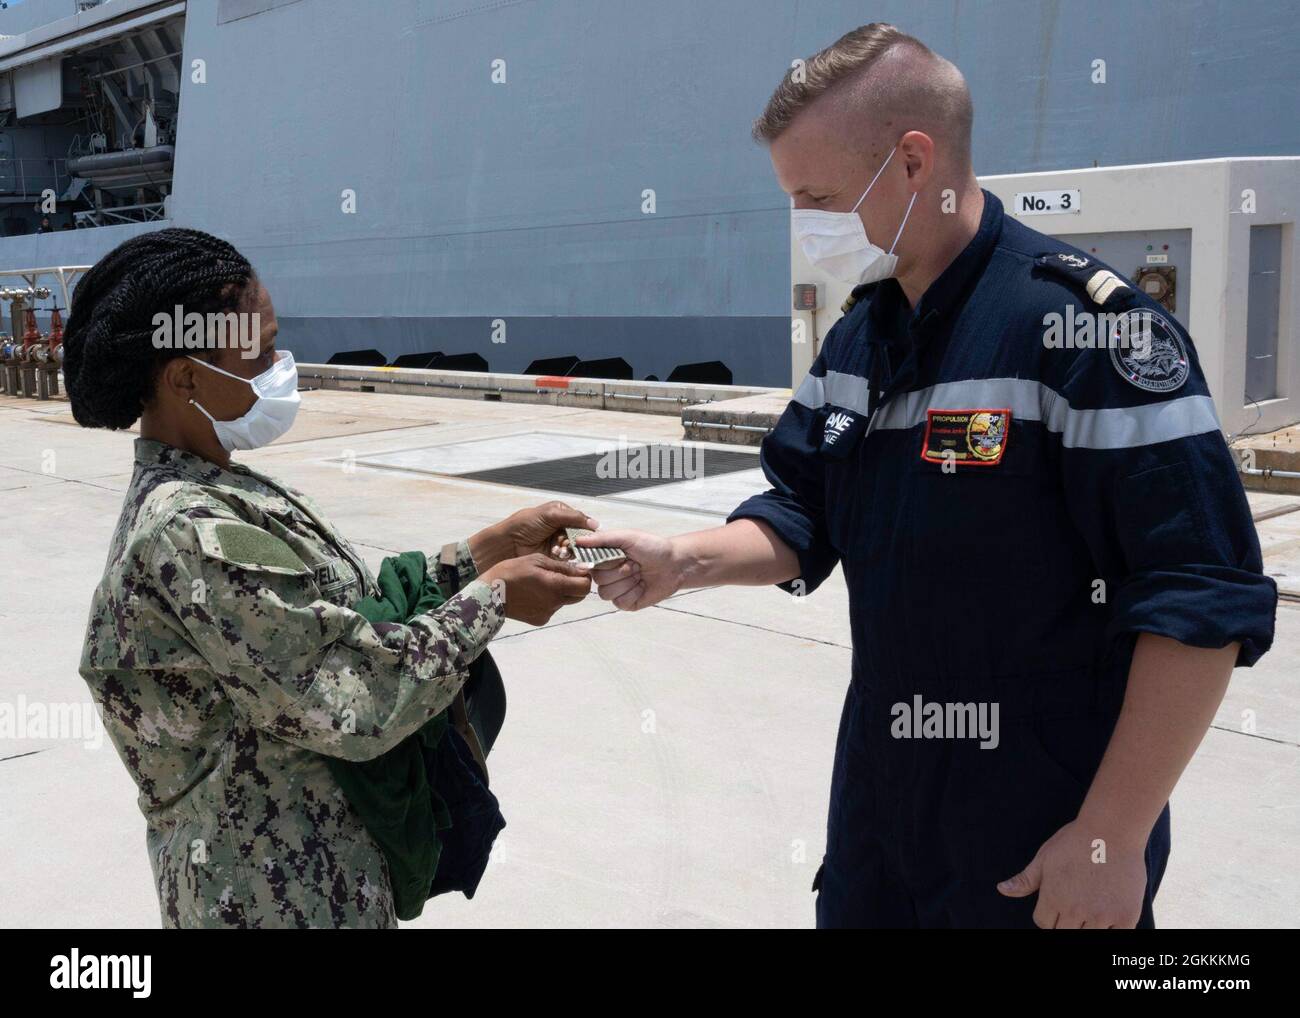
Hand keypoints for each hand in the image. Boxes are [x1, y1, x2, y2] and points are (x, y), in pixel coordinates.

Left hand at [471, 501, 596, 570]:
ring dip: (571, 550)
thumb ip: (574, 517)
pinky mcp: (555, 560)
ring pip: (576, 550)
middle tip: (570, 544)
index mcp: (562, 515)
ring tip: (561, 550)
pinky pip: (568, 561)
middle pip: (581, 538)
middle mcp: (562, 530)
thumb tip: (595, 524)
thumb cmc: (526, 525)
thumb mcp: (551, 514)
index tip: (587, 536)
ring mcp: (559, 545)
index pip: (582, 523)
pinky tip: (559, 557)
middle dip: (578, 542)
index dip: (586, 530)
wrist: (508, 543)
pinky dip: (566, 559)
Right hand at [479, 553, 592, 625]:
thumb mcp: (536, 560)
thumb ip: (562, 566)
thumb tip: (581, 569)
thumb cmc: (511, 572)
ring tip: (542, 583)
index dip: (584, 577)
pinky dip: (548, 601)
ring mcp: (547, 613)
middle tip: (562, 576)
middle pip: (578, 596)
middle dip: (575, 585)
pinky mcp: (540, 620)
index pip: (585, 586)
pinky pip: (552, 608)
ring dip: (560, 592)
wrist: (489, 594)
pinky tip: (534, 594)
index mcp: (555, 586)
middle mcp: (554, 602)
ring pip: (564, 601)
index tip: (577, 570)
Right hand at [579, 530, 682, 611]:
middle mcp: (608, 574)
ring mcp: (616, 590)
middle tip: (634, 564)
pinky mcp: (626, 603)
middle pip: (598, 580)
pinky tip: (642, 586)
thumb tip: (577, 541)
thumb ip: (602, 539)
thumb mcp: (627, 537)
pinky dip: (633, 593)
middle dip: (619, 571)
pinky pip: (619, 602)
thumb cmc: (652, 547)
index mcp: (605, 558)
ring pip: (606, 593)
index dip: (605, 561)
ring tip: (639, 574)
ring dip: (626, 582)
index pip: (589, 563)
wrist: (675, 564)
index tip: (621, 555)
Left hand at [997, 818, 1148, 927]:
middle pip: (1064, 933)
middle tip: (1076, 904)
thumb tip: (1001, 890)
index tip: (1058, 901)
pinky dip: (1112, 929)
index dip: (1048, 913)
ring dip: (1088, 926)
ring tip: (1093, 906)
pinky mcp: (1126, 916)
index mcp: (1053, 898)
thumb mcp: (1045, 858)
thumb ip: (1025, 880)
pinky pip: (1116, 937)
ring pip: (1088, 938)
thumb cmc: (1075, 841)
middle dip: (1065, 922)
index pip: (1043, 923)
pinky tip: (1111, 911)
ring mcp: (1102, 916)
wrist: (1112, 830)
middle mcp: (1076, 911)